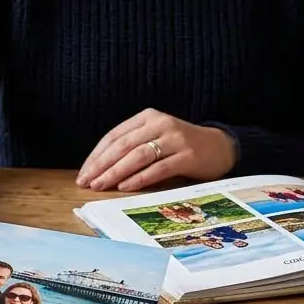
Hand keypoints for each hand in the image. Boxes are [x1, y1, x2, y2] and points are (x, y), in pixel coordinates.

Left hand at [76, 109, 236, 192]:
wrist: (220, 146)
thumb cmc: (181, 146)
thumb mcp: (155, 137)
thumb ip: (133, 146)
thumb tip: (100, 169)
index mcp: (148, 117)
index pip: (114, 135)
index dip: (96, 155)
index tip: (83, 173)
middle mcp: (160, 123)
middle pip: (123, 145)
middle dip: (101, 165)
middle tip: (87, 182)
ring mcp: (175, 138)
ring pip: (138, 156)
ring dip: (116, 172)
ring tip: (101, 185)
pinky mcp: (188, 155)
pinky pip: (159, 168)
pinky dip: (140, 178)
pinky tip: (126, 187)